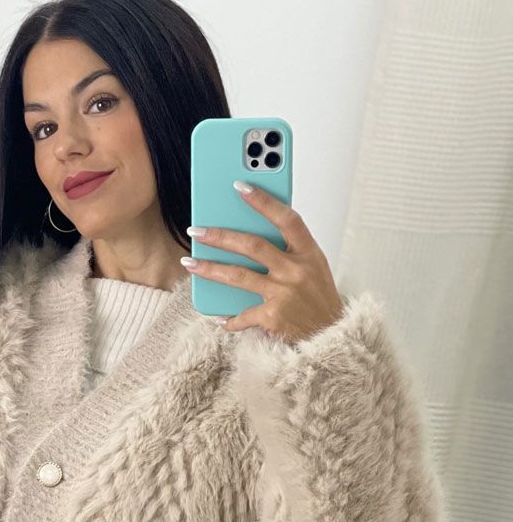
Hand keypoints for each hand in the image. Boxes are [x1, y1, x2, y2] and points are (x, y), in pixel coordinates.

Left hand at [182, 181, 345, 344]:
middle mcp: (296, 270)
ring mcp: (283, 293)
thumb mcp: (314, 266)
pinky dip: (229, 318)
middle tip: (196, 230)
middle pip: (253, 246)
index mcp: (309, 252)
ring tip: (190, 262)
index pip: (286, 219)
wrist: (331, 334)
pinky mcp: (273, 317)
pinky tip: (217, 317)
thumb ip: (290, 249)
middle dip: (220, 236)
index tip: (240, 187)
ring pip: (239, 276)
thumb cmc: (318, 297)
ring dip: (210, 268)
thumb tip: (254, 230)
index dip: (263, 201)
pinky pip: (242, 315)